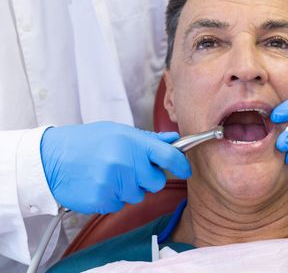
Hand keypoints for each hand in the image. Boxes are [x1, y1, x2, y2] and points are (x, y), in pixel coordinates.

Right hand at [40, 122, 190, 213]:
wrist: (51, 159)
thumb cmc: (86, 142)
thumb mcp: (118, 132)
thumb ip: (148, 139)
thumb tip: (173, 141)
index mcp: (133, 143)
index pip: (170, 156)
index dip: (181, 164)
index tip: (185, 169)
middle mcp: (126, 163)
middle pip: (156, 182)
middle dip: (148, 179)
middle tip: (130, 169)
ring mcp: (114, 183)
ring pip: (138, 195)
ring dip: (129, 188)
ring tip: (109, 174)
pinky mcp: (103, 200)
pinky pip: (120, 205)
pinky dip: (113, 197)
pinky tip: (100, 184)